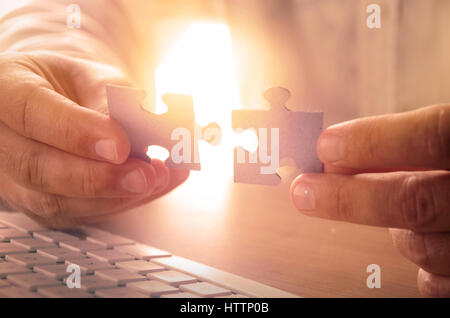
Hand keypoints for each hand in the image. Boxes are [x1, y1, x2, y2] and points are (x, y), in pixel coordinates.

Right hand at [0, 51, 188, 227]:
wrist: (63, 103)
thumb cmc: (74, 86)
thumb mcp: (94, 76)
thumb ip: (112, 100)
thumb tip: (139, 135)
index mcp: (6, 89)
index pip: (31, 114)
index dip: (76, 132)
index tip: (121, 145)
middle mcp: (0, 139)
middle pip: (37, 168)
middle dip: (98, 178)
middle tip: (145, 175)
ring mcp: (13, 178)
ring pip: (55, 201)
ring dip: (114, 196)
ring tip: (157, 179)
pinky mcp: (38, 204)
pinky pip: (76, 213)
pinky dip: (120, 203)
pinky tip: (152, 187)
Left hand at [290, 104, 449, 296]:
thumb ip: (417, 142)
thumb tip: (342, 152)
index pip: (435, 137)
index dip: (374, 141)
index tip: (327, 146)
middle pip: (416, 201)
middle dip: (350, 197)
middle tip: (306, 191)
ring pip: (423, 245)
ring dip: (392, 227)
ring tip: (390, 206)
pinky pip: (437, 283)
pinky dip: (418, 262)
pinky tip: (420, 239)